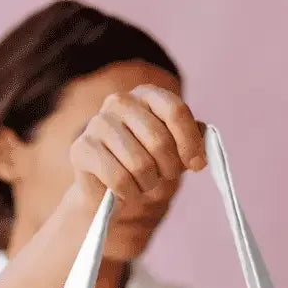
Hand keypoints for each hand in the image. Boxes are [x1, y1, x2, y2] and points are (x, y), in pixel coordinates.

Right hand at [69, 85, 206, 204]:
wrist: (112, 191)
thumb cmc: (148, 165)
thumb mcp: (176, 150)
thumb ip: (193, 139)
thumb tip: (205, 140)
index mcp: (147, 95)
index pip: (176, 111)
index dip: (190, 143)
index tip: (197, 166)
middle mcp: (120, 101)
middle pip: (159, 140)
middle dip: (169, 169)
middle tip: (163, 177)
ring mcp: (98, 123)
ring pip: (140, 164)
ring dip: (148, 184)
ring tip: (143, 184)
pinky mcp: (82, 149)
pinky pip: (119, 179)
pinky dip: (129, 193)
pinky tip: (126, 191)